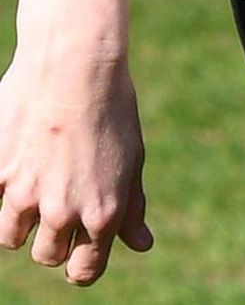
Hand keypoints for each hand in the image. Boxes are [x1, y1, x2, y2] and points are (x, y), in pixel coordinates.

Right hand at [0, 43, 153, 284]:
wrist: (75, 62)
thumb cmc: (111, 107)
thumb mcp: (131, 158)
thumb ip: (131, 207)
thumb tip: (142, 244)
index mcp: (102, 214)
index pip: (84, 271)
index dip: (81, 264)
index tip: (77, 250)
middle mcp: (63, 212)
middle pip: (47, 256)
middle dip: (53, 235)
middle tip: (59, 196)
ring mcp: (25, 196)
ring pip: (12, 238)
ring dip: (22, 219)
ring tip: (37, 179)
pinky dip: (2, 190)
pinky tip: (18, 161)